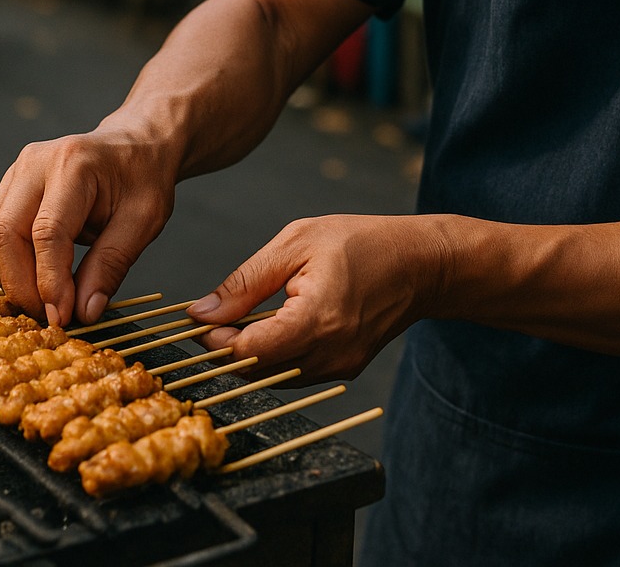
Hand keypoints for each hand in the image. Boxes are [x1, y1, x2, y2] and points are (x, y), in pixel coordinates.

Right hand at [0, 127, 178, 325]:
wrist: (134, 144)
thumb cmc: (143, 178)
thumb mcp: (144, 222)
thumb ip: (111, 265)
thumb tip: (83, 312)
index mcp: (73, 164)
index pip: (47, 232)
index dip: (50, 281)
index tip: (63, 317)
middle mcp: (34, 164)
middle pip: (4, 233)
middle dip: (22, 285)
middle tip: (52, 316)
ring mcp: (15, 173)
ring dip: (10, 276)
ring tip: (45, 299)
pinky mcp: (7, 186)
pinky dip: (7, 263)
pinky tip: (35, 278)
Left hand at [189, 214, 452, 384]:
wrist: (422, 264)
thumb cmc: (362, 243)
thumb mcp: (296, 243)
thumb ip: (247, 282)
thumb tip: (202, 312)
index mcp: (317, 320)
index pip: (249, 353)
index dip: (215, 341)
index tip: (197, 321)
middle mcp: (330, 354)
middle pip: (257, 371)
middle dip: (227, 349)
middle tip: (212, 319)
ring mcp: (340, 366)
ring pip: (274, 376)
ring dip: (251, 353)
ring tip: (242, 318)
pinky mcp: (344, 369)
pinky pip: (295, 372)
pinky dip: (275, 355)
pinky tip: (271, 326)